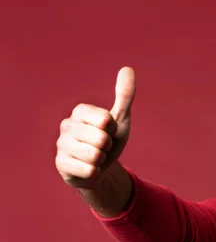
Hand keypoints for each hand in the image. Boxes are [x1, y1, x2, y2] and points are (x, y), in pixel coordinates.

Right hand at [55, 67, 135, 188]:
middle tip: (102, 147)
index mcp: (80, 112)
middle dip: (108, 147)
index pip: (105, 120)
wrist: (101, 169)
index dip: (112, 129)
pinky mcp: (61, 165)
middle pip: (101, 139)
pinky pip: (89, 171)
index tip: (108, 131)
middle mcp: (66, 126)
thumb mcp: (120, 119)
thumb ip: (124, 95)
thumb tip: (128, 68)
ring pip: (95, 156)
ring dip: (101, 160)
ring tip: (95, 157)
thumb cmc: (109, 141)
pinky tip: (89, 169)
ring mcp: (61, 146)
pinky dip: (95, 172)